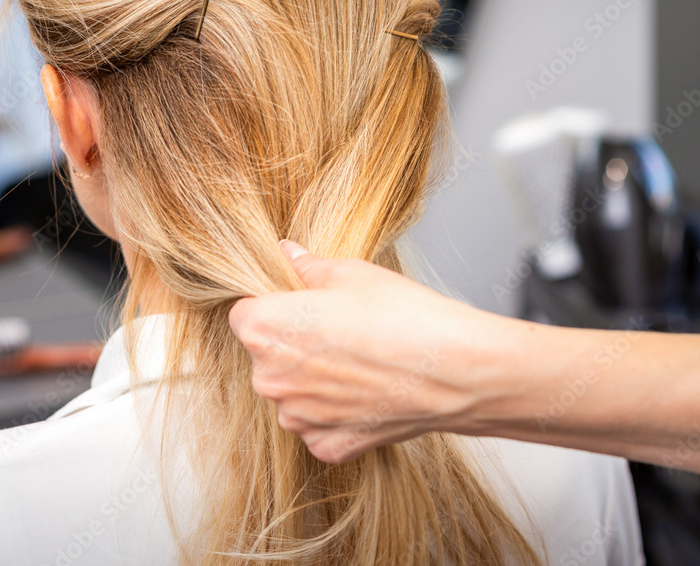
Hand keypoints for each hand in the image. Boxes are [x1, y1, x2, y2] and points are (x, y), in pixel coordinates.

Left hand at [229, 241, 496, 462]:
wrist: (454, 372)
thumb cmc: (403, 317)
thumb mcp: (351, 274)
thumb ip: (308, 267)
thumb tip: (289, 254)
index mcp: (264, 330)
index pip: (245, 313)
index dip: (274, 304)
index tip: (303, 303)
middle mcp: (270, 379)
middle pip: (267, 355)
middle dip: (294, 343)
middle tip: (340, 329)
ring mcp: (298, 418)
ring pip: (293, 392)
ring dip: (314, 379)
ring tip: (360, 360)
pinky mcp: (327, 445)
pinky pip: (319, 424)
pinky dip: (337, 411)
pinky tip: (369, 390)